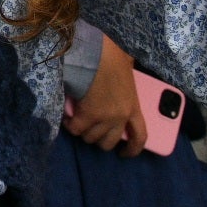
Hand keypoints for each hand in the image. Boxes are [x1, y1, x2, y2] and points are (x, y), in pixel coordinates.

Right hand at [67, 37, 146, 156]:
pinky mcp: (86, 115)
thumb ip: (128, 75)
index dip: (133, 149)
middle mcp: (120, 117)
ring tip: (76, 120)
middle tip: (91, 129)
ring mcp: (104, 118)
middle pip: (109, 142)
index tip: (125, 153)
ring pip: (90, 138)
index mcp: (134, 106)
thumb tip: (128, 64)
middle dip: (98, 139)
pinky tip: (66, 118)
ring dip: (83, 131)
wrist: (95, 53)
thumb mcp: (127, 66)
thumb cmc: (112, 54)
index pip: (140, 136)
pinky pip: (76, 129)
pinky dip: (70, 126)